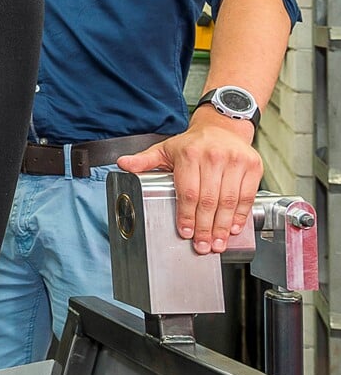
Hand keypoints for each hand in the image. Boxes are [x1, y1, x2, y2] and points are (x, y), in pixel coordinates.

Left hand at [117, 110, 261, 254]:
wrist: (222, 128)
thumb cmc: (192, 144)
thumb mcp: (164, 149)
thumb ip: (144, 161)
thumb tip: (122, 164)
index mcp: (189, 154)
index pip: (188, 191)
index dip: (187, 215)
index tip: (186, 233)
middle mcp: (214, 157)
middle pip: (209, 200)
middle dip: (205, 227)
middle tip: (202, 246)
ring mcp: (236, 161)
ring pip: (229, 201)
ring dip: (223, 226)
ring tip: (217, 243)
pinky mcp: (253, 166)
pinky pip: (247, 196)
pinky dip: (240, 215)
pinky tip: (233, 228)